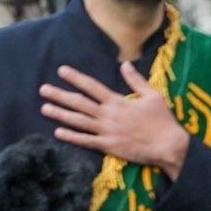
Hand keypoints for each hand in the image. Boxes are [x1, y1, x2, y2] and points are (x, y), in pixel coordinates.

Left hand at [39, 64, 191, 175]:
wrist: (167, 145)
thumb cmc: (162, 120)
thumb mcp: (152, 95)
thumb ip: (136, 80)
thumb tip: (125, 64)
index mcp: (118, 101)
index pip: (92, 86)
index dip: (76, 78)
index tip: (61, 71)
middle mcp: (108, 115)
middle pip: (79, 103)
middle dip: (60, 95)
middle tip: (43, 90)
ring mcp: (106, 131)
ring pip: (78, 121)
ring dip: (60, 114)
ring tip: (44, 108)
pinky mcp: (108, 146)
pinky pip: (86, 140)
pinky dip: (71, 136)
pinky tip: (58, 132)